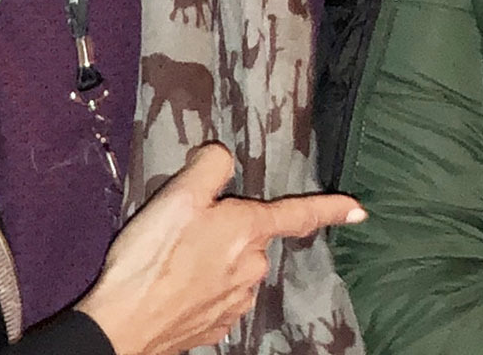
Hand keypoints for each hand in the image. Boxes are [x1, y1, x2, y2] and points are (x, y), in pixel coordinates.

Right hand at [76, 143, 366, 354]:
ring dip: (213, 262)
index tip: (359, 209)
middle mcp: (253, 268)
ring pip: (235, 269)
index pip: (298, 213)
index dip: (331, 207)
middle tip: (185, 231)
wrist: (123, 326)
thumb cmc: (149, 260)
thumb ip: (208, 168)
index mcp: (248, 230)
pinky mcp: (218, 325)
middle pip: (251, 239)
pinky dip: (202, 289)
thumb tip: (223, 156)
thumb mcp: (177, 197)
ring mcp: (238, 301)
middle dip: (227, 232)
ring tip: (173, 262)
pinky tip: (176, 287)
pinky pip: (219, 297)